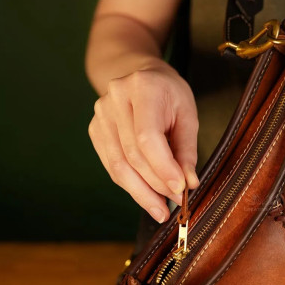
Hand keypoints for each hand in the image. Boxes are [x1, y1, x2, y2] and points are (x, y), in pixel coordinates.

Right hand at [88, 56, 198, 222]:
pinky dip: (130, 184)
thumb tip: (189, 183)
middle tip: (174, 204)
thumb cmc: (169, 94)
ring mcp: (100, 115)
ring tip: (159, 209)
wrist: (140, 75)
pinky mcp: (95, 130)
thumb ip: (187, 149)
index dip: (162, 167)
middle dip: (155, 184)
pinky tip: (146, 195)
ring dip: (141, 192)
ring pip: (118, 165)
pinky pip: (112, 165)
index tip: (179, 189)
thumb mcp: (188, 114)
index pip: (147, 137)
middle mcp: (115, 99)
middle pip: (132, 154)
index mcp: (142, 88)